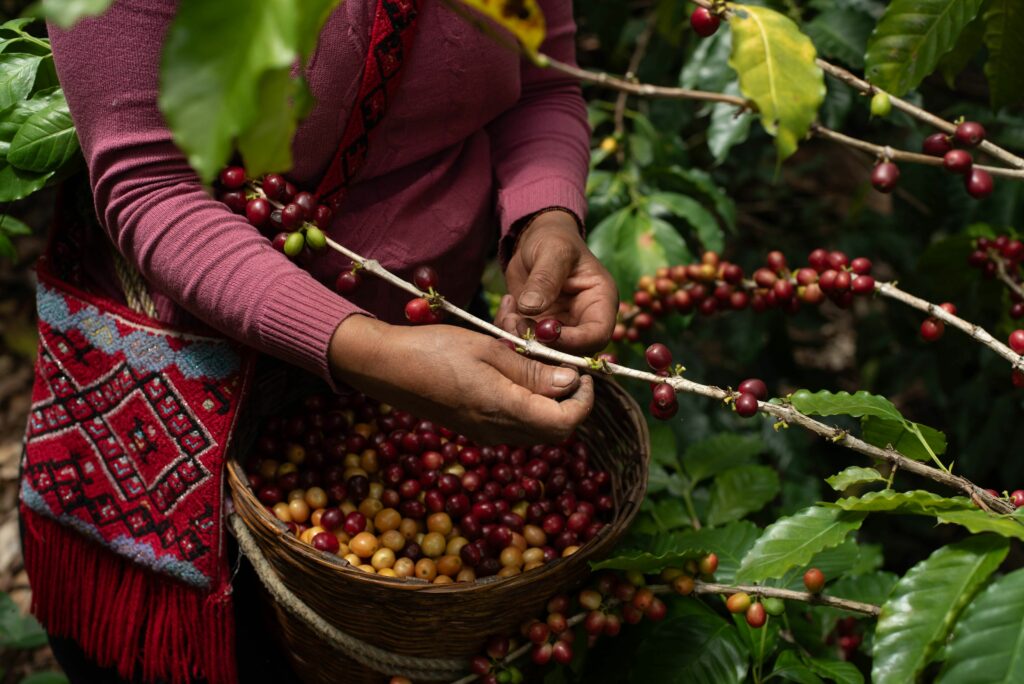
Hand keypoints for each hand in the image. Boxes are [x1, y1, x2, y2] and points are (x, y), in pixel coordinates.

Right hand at [328, 316, 593, 444]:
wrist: (386, 366)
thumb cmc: (435, 349)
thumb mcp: (489, 349)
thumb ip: (532, 370)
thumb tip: (571, 383)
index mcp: (504, 410)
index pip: (565, 422)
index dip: (584, 399)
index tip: (582, 371)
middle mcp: (497, 431)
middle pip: (555, 430)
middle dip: (571, 402)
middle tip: (566, 367)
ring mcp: (485, 434)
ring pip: (537, 429)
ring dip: (550, 403)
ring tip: (541, 366)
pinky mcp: (475, 428)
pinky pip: (516, 425)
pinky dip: (529, 405)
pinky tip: (516, 375)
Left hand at [498, 210, 617, 353]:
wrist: (536, 241)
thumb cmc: (555, 239)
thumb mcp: (552, 251)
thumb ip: (544, 279)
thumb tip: (530, 307)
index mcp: (600, 302)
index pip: (598, 334)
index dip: (574, 342)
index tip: (544, 333)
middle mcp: (584, 321)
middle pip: (571, 352)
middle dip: (542, 346)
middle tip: (517, 325)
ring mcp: (561, 329)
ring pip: (544, 352)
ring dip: (521, 340)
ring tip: (510, 313)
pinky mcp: (538, 330)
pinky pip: (524, 342)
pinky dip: (510, 332)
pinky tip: (507, 306)